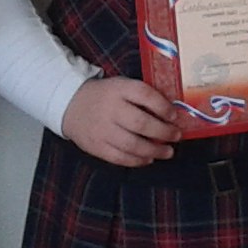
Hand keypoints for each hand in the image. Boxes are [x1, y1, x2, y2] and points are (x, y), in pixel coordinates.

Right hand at [63, 76, 180, 165]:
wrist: (71, 104)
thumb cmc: (106, 96)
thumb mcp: (122, 86)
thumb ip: (142, 96)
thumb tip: (170, 113)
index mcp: (119, 89)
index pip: (144, 95)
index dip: (163, 107)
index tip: (175, 116)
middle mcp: (110, 109)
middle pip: (141, 123)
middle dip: (163, 132)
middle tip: (176, 136)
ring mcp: (102, 130)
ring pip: (132, 144)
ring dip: (154, 150)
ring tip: (168, 152)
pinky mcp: (96, 146)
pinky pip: (120, 157)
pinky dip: (137, 160)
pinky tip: (148, 159)